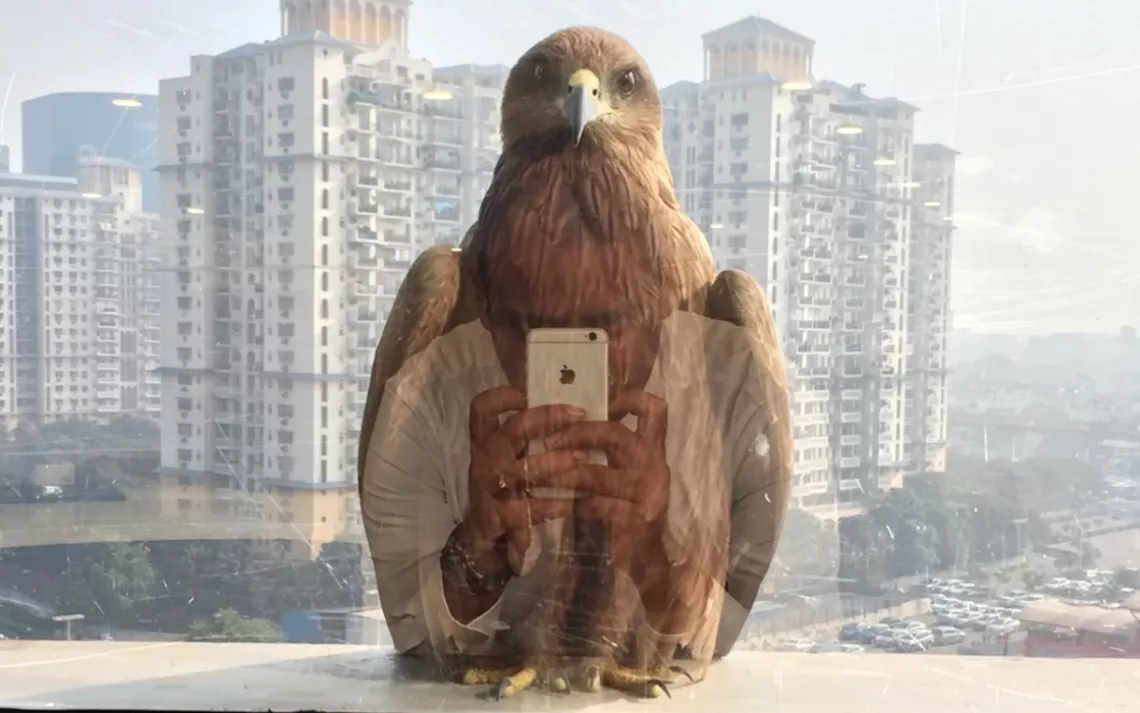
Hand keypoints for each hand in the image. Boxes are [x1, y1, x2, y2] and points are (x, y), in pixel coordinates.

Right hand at [463, 385, 589, 573]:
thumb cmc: (504, 490)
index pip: (481, 408)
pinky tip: (569, 504)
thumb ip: (527, 440)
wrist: (481, 538)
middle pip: (513, 429)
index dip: (502, 396)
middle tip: (579, 415)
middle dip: (548, 418)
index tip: (528, 394)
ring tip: (583, 459)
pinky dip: (551, 506)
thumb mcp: (508, 460)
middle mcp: (483, 459)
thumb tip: (572, 414)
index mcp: (484, 442)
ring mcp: (487, 488)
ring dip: (557, 462)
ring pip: (524, 469)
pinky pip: (527, 508)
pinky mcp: (495, 516)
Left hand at [543, 390, 672, 569]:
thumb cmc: (627, 509)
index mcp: (654, 449)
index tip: (598, 402)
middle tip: (549, 441)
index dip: (628, 398)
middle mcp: (655, 465)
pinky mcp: (636, 518)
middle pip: (614, 433)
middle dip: (575, 434)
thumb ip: (610, 450)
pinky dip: (574, 504)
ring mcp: (648, 492)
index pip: (654, 409)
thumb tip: (569, 422)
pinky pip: (595, 504)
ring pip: (596, 472)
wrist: (647, 559)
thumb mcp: (626, 473)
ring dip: (562, 474)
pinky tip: (561, 507)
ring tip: (539, 477)